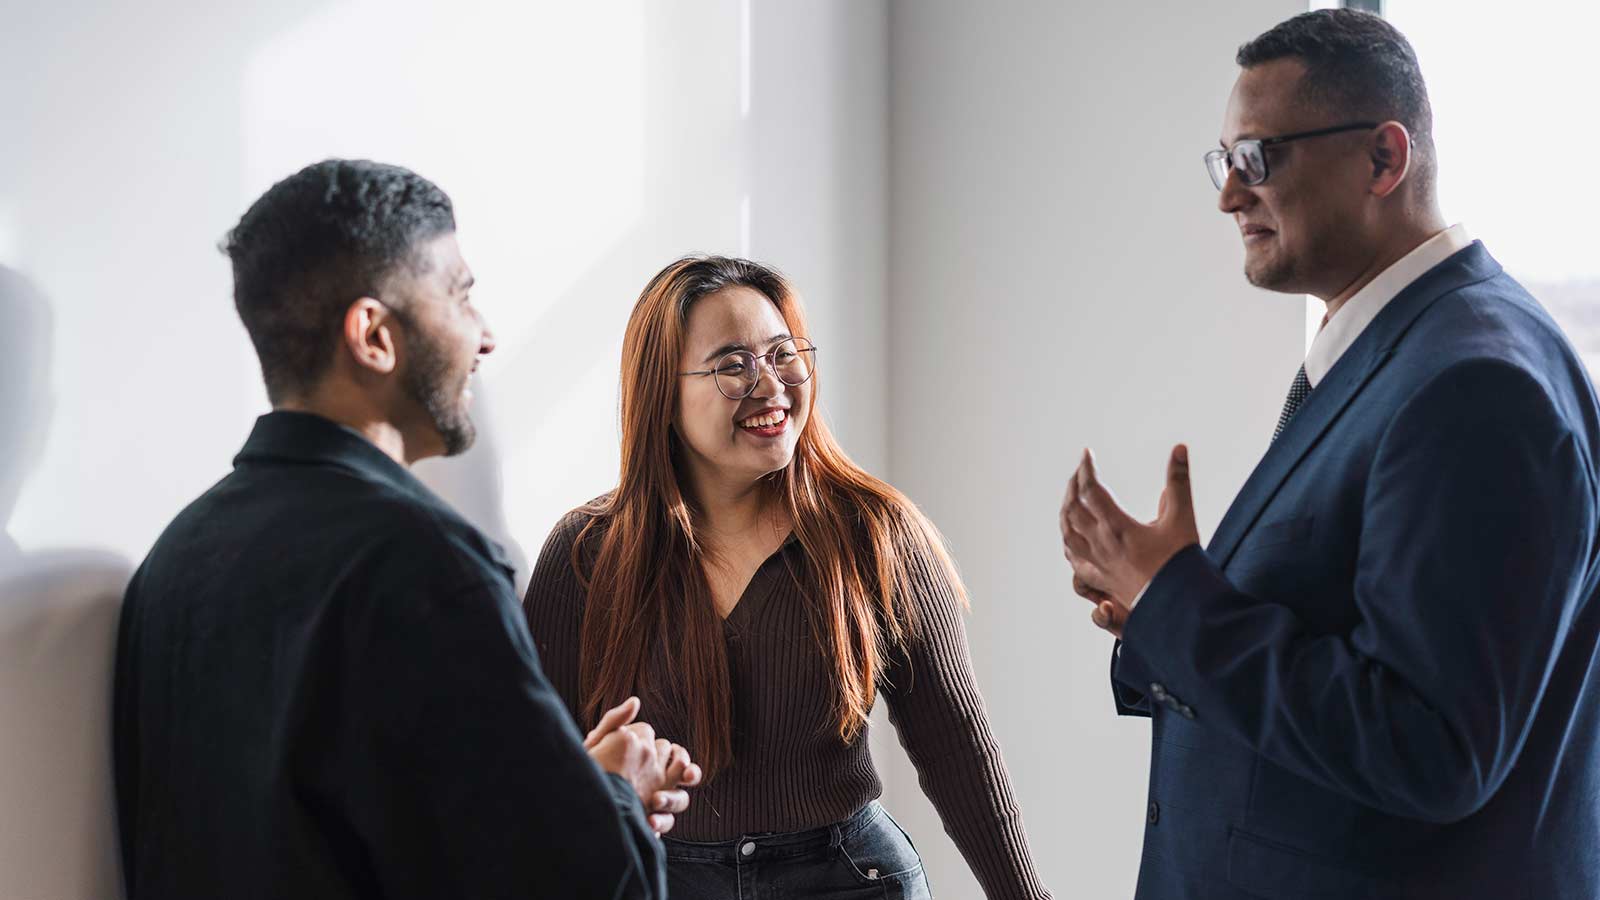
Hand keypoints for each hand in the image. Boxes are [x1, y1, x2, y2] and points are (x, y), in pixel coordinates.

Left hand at [585, 697, 702, 834]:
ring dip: (672, 800)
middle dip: (688, 775)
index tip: (675, 760)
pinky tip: (649, 823)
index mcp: (649, 758)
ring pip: (680, 800)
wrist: (574, 797)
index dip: (679, 755)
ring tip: (656, 801)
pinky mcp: (648, 823)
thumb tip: (635, 701)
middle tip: (684, 775)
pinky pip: (664, 823)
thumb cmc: (586, 767)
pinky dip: (661, 822)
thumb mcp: (597, 743)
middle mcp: (658, 780)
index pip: (675, 753)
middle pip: (687, 775)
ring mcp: (655, 802)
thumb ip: (615, 722)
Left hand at [1060, 444, 1200, 625]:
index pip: (1090, 490)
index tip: (1087, 454)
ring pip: (1067, 533)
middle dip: (1073, 485)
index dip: (1086, 468)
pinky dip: (1068, 541)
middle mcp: (1101, 545)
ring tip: (1071, 497)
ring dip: (1066, 511)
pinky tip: (1070, 536)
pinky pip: (1074, 559)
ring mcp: (1097, 564)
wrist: (1178, 609)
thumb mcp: (1183, 518)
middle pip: (1072, 509)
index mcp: (1117, 527)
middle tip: (1081, 470)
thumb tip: (1179, 448)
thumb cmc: (1181, 563)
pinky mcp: (1101, 580)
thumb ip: (1178, 481)